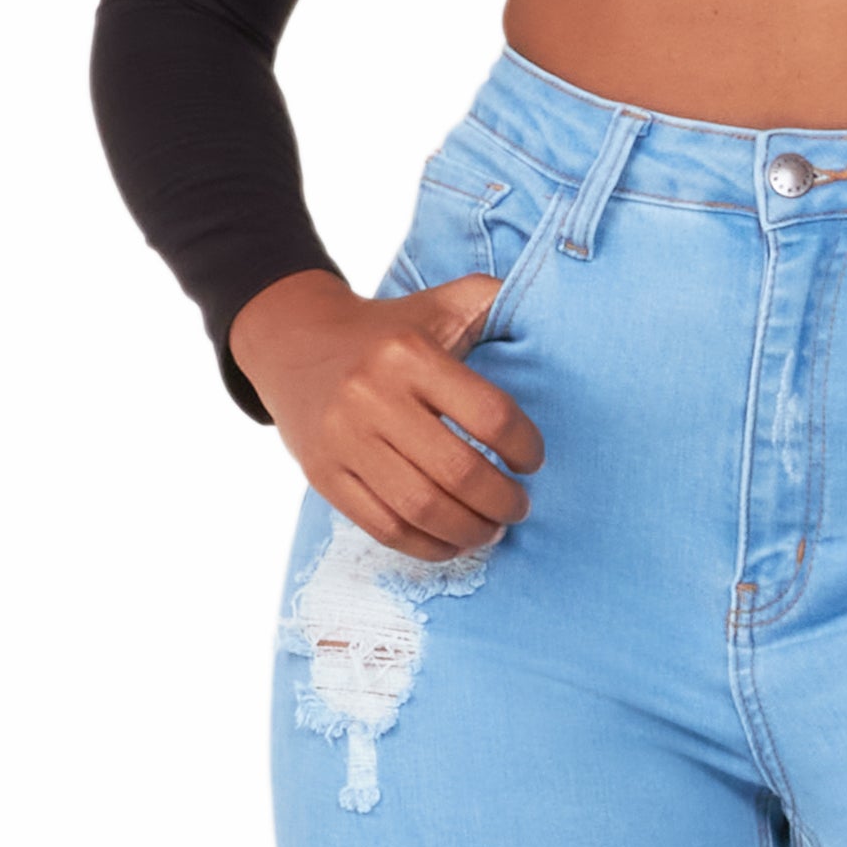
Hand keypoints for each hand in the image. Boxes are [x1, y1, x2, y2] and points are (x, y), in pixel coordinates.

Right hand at [226, 267, 540, 558]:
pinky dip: (427, 546)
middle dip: (503, 501)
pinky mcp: (323, 475)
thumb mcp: (440, 303)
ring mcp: (343, 440)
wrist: (295, 343)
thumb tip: (551, 312)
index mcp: (410, 354)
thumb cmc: (388, 331)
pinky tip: (451, 541)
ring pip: (422, 508)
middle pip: (459, 472)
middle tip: (518, 506)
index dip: (525, 448)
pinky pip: (383, 527)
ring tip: (490, 529)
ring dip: (470, 531)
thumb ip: (494, 300)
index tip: (531, 461)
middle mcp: (372, 397)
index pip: (490, 415)